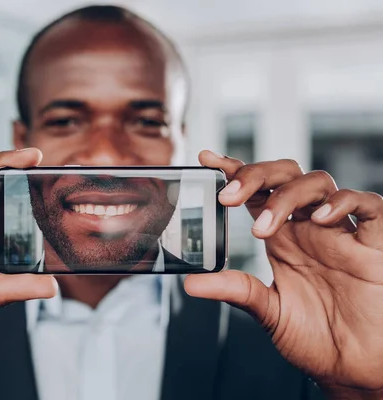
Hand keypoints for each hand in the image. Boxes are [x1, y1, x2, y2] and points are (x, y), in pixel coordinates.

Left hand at [186, 151, 382, 398]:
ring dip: (286, 195)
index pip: (257, 192)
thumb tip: (190, 283)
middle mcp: (309, 228)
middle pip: (284, 176)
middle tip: (228, 198)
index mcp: (283, 238)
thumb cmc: (317, 338)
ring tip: (262, 228)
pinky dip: (343, 203)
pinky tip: (320, 218)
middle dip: (255, 176)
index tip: (207, 159)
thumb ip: (236, 291)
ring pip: (318, 183)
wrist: (355, 367)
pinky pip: (368, 206)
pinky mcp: (375, 245)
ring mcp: (342, 233)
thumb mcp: (268, 312)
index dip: (235, 170)